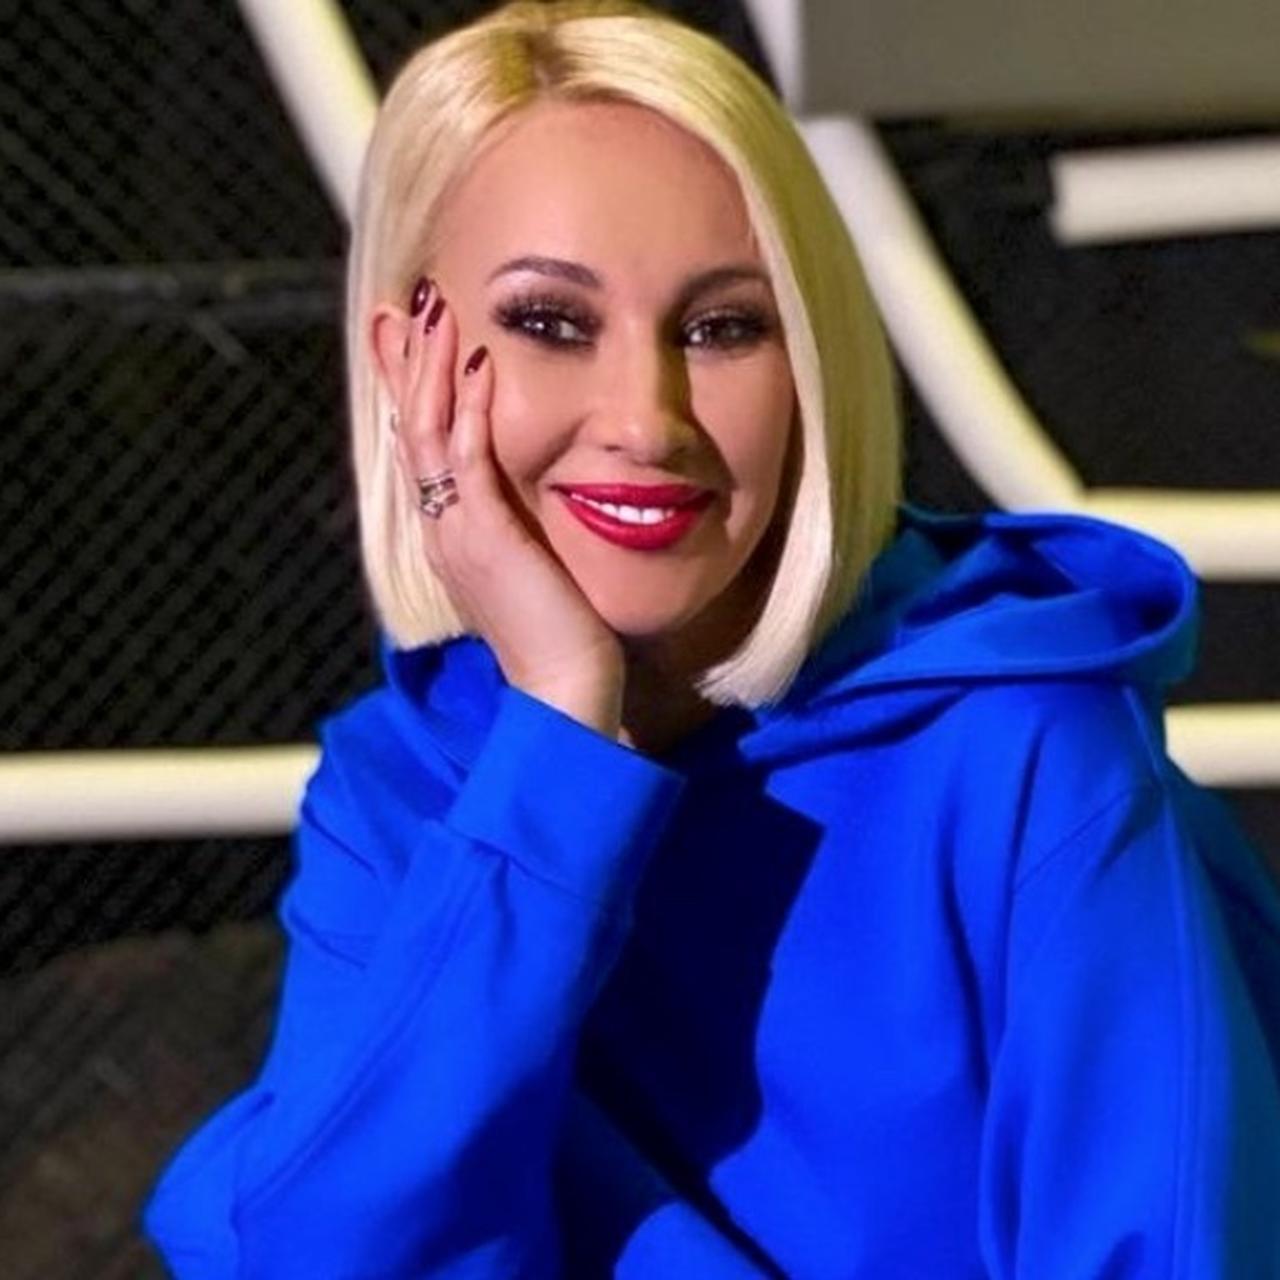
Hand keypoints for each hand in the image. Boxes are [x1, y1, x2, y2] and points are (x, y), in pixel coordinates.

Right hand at [391, 280, 625, 737]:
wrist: (563, 690)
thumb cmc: (559, 635)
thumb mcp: (531, 569)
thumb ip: (520, 531)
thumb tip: (528, 503)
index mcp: (452, 533)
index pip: (424, 447)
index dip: (413, 392)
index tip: (411, 342)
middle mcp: (444, 528)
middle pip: (412, 429)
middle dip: (408, 366)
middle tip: (403, 306)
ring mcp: (458, 532)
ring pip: (430, 434)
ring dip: (432, 370)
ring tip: (435, 311)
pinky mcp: (486, 538)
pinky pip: (469, 461)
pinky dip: (469, 410)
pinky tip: (477, 365)